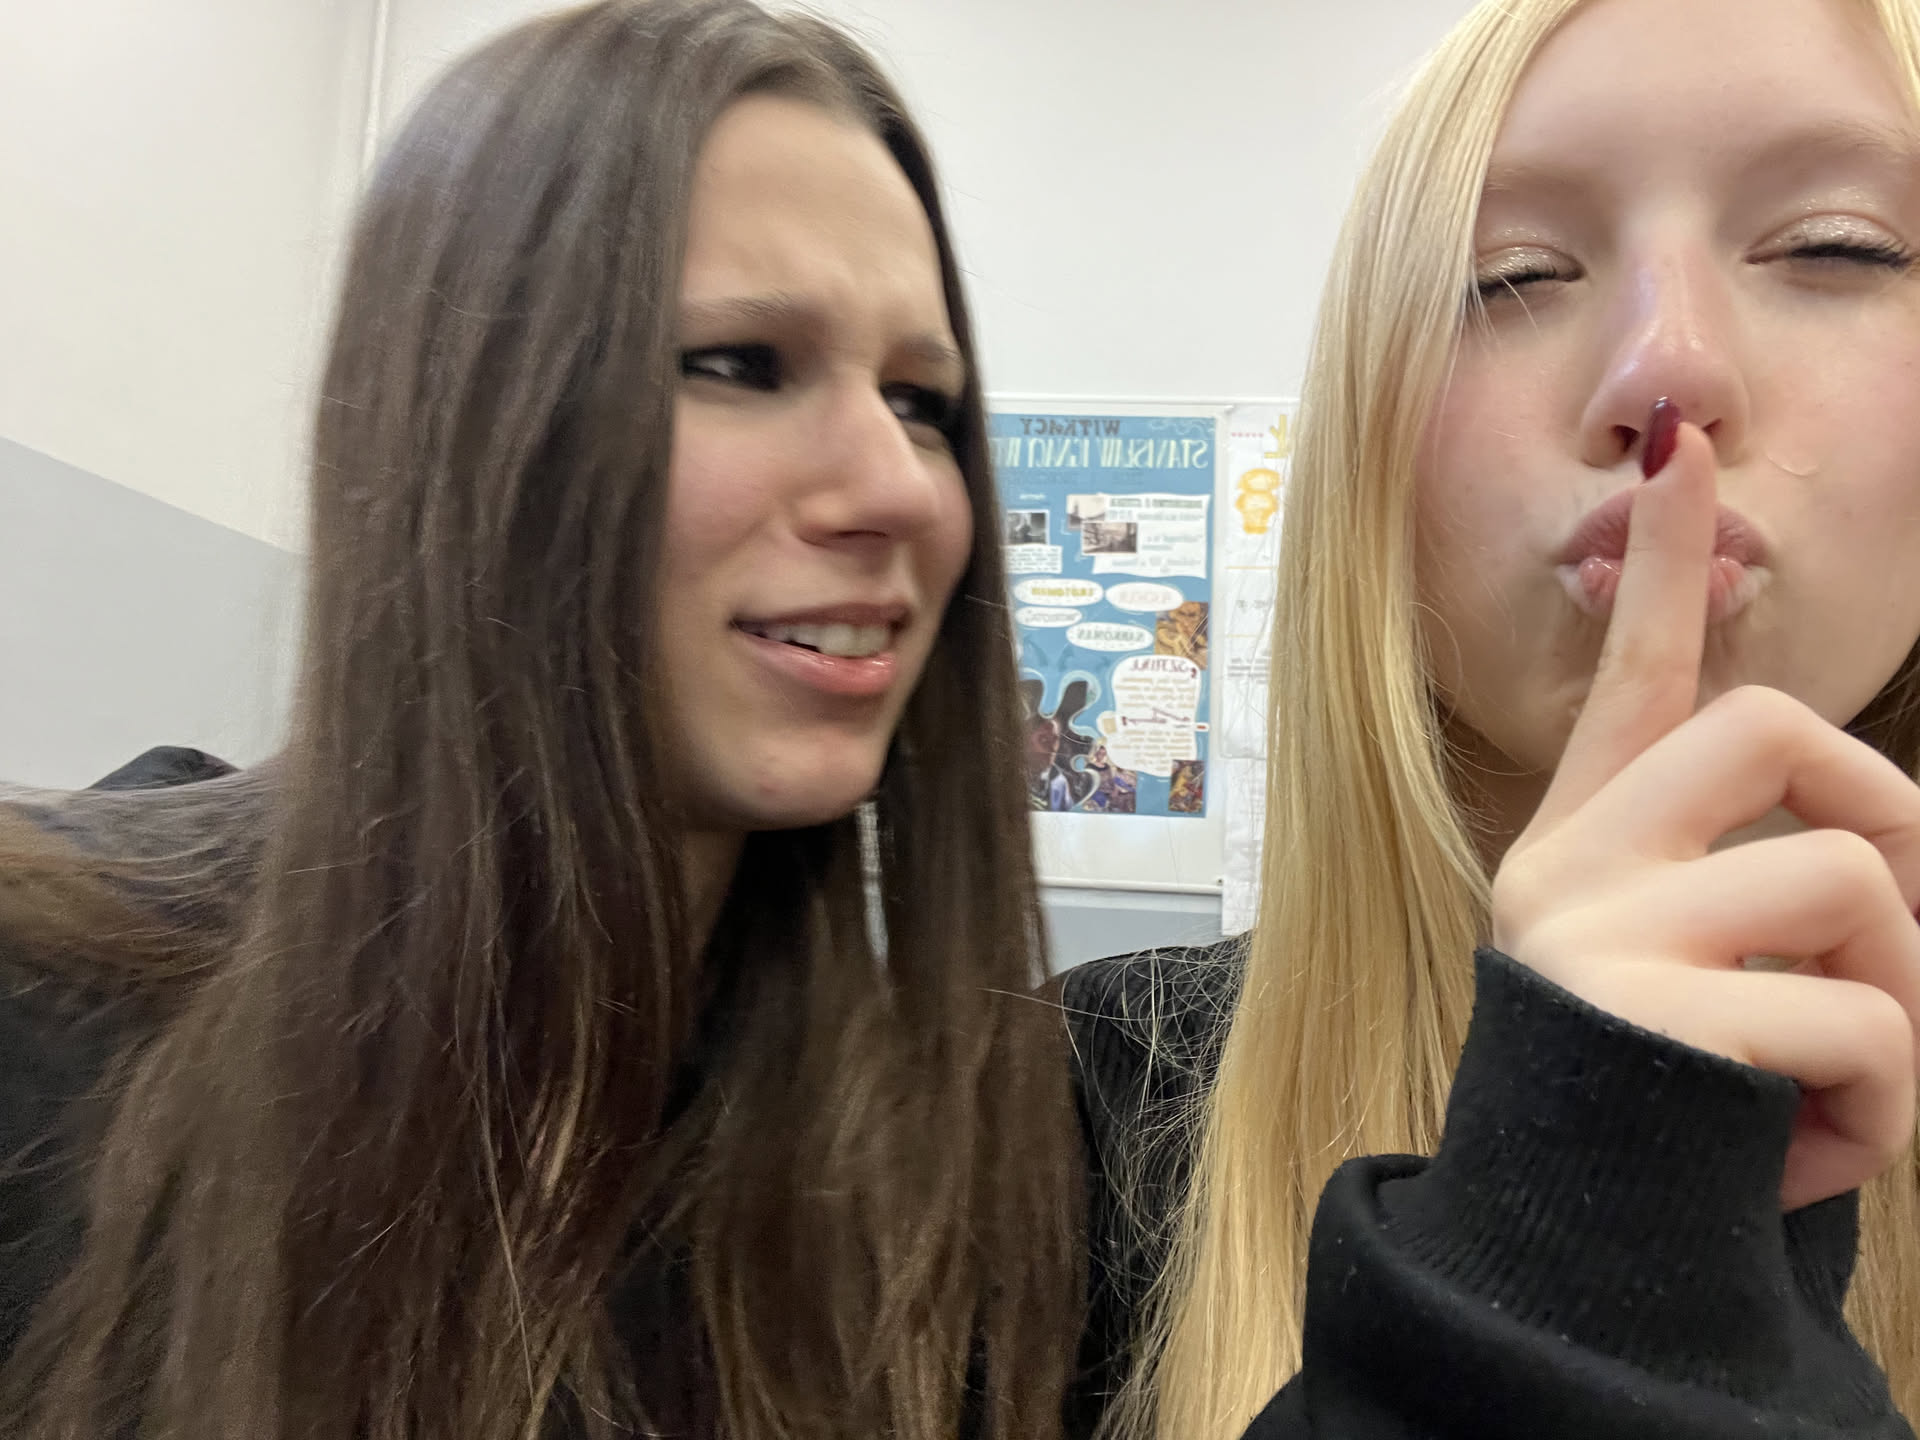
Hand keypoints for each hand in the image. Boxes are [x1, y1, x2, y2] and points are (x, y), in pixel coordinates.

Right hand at [1491, 418, 1919, 1209]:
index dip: (1668, 560)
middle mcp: (1570, 861)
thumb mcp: (1693, 981)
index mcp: (1585, 844)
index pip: (1631, 676)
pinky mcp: (1639, 1008)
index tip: (1682, 445)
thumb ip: (1745, 884)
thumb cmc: (1656, 1108)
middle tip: (1892, 939)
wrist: (1570, 1255)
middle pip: (1776, 732)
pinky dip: (1888, 1106)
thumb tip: (1878, 843)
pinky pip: (1857, 1017)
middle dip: (1888, 820)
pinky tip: (1815, 1153)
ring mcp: (1595, 925)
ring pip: (1847, 878)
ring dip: (1905, 1005)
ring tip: (1852, 1090)